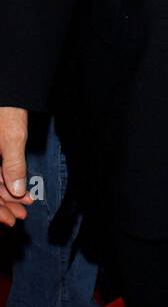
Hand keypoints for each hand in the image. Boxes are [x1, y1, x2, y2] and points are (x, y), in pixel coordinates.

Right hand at [0, 107, 32, 228]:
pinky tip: (20, 189)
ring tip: (25, 204)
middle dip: (3, 204)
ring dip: (6, 194)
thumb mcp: (12, 136)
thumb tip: (17, 191)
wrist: (7, 86)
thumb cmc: (6, 109)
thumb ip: (13, 164)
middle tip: (21, 215)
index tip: (9, 220)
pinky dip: (5, 180)